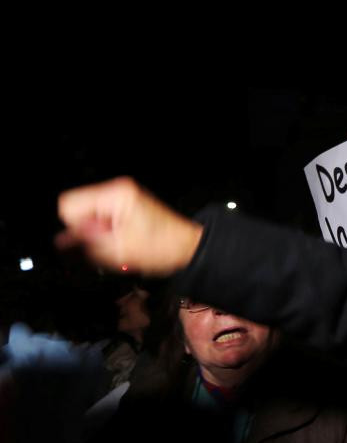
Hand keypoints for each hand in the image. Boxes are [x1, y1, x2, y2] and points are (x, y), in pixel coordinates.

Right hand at [57, 177, 202, 275]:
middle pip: (79, 210)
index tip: (91, 240)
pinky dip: (108, 233)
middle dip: (89, 232)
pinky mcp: (127, 207)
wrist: (188, 248)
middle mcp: (119, 191)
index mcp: (115, 195)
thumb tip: (63, 238)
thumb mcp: (118, 251)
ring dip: (99, 235)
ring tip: (122, 244)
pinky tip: (124, 242)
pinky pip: (103, 220)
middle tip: (111, 245)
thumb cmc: (164, 247)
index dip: (76, 228)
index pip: (69, 205)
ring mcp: (123, 198)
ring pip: (90, 217)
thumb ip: (87, 242)